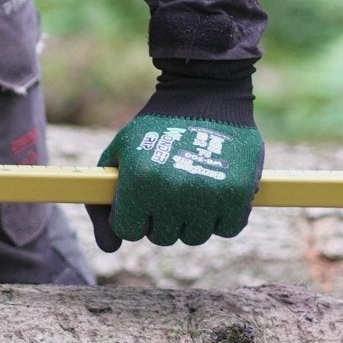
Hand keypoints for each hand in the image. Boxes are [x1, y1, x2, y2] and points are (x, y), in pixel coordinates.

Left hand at [91, 64, 263, 249]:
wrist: (205, 94)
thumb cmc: (156, 127)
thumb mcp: (120, 153)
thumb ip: (103, 202)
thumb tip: (109, 248)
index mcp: (139, 180)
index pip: (128, 230)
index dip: (133, 215)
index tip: (141, 200)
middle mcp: (173, 192)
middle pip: (161, 237)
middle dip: (162, 217)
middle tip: (169, 188)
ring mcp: (208, 195)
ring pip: (194, 237)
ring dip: (192, 219)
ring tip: (193, 186)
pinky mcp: (239, 195)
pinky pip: (227, 229)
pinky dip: (224, 216)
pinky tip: (216, 189)